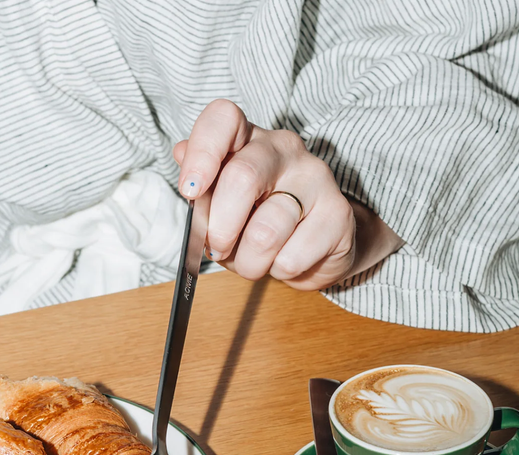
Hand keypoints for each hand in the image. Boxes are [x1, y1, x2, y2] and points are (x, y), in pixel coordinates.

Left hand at [174, 100, 402, 288]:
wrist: (318, 247)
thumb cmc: (258, 223)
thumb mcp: (220, 208)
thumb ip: (202, 190)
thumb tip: (181, 153)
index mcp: (248, 140)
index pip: (223, 119)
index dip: (202, 152)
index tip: (189, 190)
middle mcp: (284, 149)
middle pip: (242, 177)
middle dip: (220, 228)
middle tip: (218, 247)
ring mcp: (316, 178)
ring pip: (266, 231)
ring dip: (249, 262)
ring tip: (255, 259)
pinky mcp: (338, 214)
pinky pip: (291, 258)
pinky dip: (279, 272)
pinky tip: (286, 260)